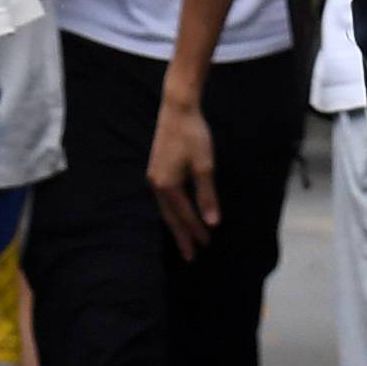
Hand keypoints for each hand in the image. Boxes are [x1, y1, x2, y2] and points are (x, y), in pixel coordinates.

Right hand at [148, 95, 220, 258]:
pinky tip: (177, 212)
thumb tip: (212, 223)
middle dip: (181, 236)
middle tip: (190, 257)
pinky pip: (163, 198)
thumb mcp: (204, 166)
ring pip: (165, 208)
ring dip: (176, 225)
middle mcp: (156, 184)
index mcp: (168, 186)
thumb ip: (207, 196)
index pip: (184, 215)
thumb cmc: (193, 136)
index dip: (196, 231)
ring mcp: (154, 176)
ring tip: (184, 239)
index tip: (206, 246)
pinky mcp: (156, 168)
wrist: (177, 108)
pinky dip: (172, 211)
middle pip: (170, 217)